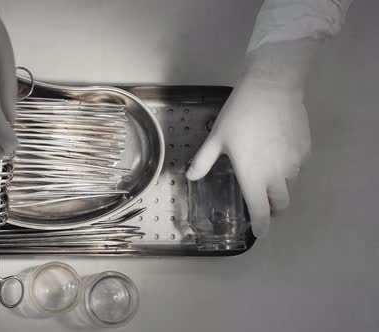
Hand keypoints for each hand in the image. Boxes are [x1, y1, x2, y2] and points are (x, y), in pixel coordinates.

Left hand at [186, 75, 310, 236]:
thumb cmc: (239, 115)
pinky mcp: (305, 149)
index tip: (259, 233)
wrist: (272, 89)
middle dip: (273, 209)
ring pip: (289, 183)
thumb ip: (203, 161)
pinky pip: (298, 165)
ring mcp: (294, 163)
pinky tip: (277, 148)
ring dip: (279, 184)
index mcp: (253, 176)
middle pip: (280, 204)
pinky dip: (289, 165)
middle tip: (264, 203)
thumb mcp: (216, 138)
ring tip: (267, 167)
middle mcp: (277, 175)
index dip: (261, 226)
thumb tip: (190, 177)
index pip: (260, 211)